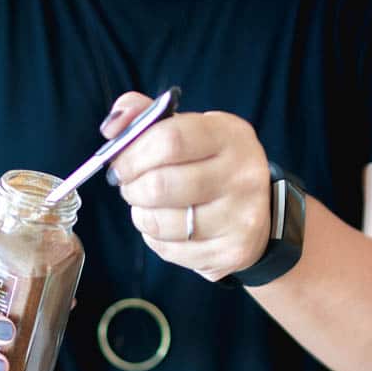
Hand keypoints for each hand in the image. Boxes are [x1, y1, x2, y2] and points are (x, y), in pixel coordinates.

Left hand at [100, 92, 270, 281]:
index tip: (120, 164)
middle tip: (129, 188)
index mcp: (230, 136)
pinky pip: (170, 251)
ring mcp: (241, 218)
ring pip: (161, 223)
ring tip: (147, 207)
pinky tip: (165, 229)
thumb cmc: (209, 165)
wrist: (258, 212)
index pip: (170, 140)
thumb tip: (113, 124)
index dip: (133, 154)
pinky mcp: (231, 253)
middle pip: (161, 185)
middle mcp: (243, 175)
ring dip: (141, 216)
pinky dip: (155, 240)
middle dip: (132, 188)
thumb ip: (148, 117)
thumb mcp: (189, 130)